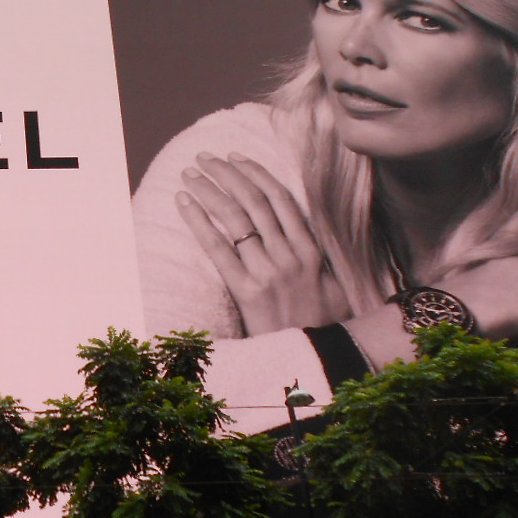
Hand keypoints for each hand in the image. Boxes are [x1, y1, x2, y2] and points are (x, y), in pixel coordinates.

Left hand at [176, 151, 350, 334]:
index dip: (256, 174)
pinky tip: (184, 204)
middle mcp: (290, 255)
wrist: (320, 359)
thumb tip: (300, 232)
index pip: (280, 199)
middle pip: (254, 202)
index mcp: (311, 250)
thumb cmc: (325, 325)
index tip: (236, 157)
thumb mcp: (333, 284)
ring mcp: (269, 272)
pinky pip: (218, 250)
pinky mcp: (248, 292)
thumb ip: (317, 256)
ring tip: (191, 173)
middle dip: (227, 174)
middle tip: (204, 157)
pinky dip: (200, 223)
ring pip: (236, 218)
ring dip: (211, 190)